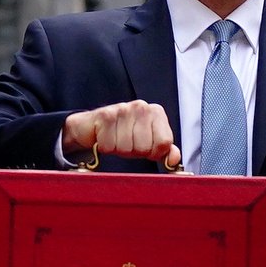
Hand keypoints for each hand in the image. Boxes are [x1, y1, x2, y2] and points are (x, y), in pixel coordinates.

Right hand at [62, 100, 181, 166]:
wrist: (92, 126)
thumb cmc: (122, 134)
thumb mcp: (148, 143)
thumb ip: (164, 150)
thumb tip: (174, 160)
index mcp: (156, 112)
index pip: (164, 143)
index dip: (153, 153)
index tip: (144, 147)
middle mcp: (141, 107)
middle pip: (144, 148)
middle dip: (133, 152)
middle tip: (126, 143)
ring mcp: (123, 109)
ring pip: (126, 148)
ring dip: (118, 150)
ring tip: (115, 140)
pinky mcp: (105, 116)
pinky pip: (109, 146)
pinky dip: (105, 147)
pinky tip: (104, 137)